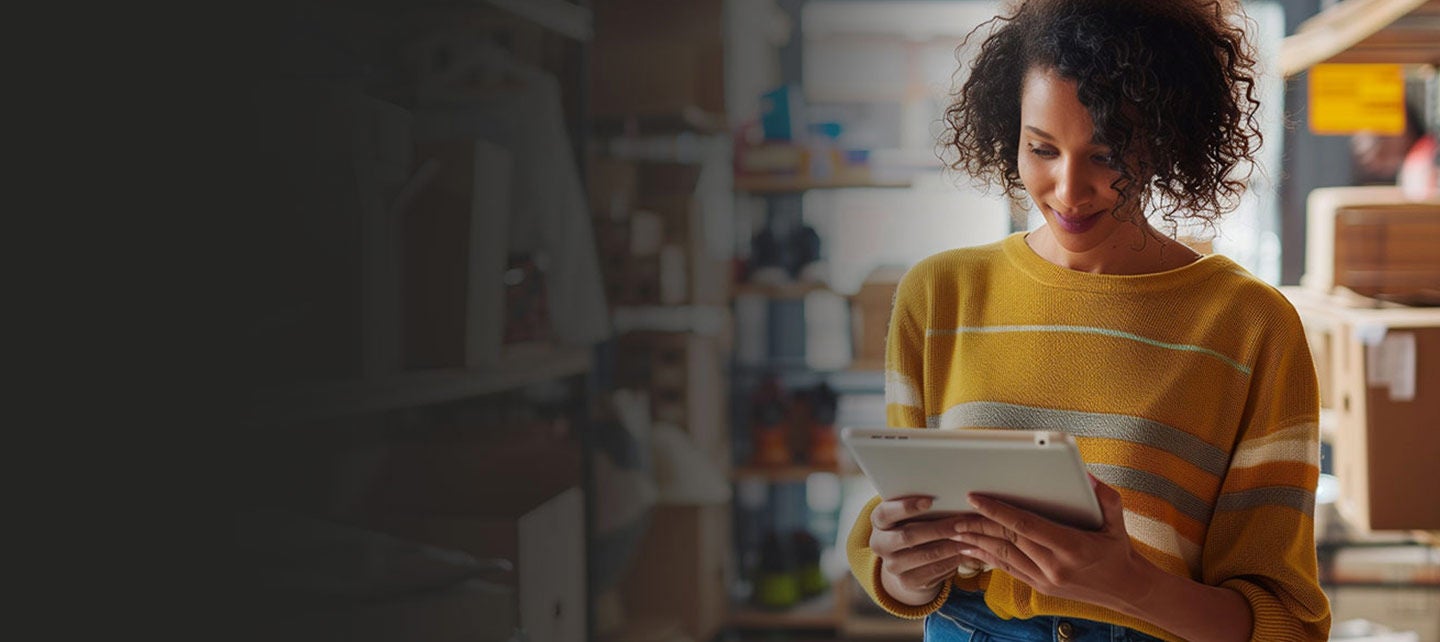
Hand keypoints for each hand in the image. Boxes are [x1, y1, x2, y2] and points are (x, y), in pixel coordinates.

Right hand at [870, 495, 987, 604]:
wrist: (905, 561)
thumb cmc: (912, 526)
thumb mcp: (909, 514)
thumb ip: (921, 506)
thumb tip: (950, 494)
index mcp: (878, 522)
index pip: (886, 513)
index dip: (906, 507)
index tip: (929, 500)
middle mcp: (880, 544)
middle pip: (908, 536)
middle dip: (938, 529)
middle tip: (961, 523)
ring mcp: (892, 565)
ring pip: (925, 555)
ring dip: (951, 546)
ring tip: (970, 538)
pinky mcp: (907, 581)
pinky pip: (934, 571)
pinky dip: (952, 561)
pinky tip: (965, 552)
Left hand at [950, 475, 1155, 610]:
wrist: (1126, 589)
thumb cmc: (1119, 549)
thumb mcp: (1117, 519)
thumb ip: (1103, 495)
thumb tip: (1084, 474)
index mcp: (1071, 546)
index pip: (1025, 525)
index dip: (997, 511)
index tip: (975, 498)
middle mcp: (1055, 566)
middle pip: (1007, 541)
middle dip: (978, 526)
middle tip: (956, 515)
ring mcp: (1045, 579)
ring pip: (1002, 557)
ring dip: (977, 542)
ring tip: (956, 531)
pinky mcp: (1040, 587)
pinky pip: (1008, 570)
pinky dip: (988, 558)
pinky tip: (972, 549)